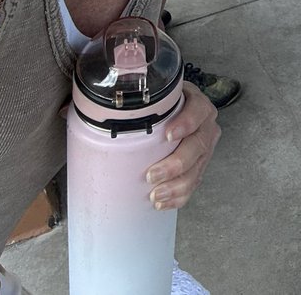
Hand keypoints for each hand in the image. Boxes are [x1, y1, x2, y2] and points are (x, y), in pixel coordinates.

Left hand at [145, 82, 220, 210]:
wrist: (178, 116)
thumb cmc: (160, 108)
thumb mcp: (154, 97)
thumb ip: (135, 99)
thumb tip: (95, 105)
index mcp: (196, 105)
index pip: (197, 110)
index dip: (186, 122)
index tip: (168, 135)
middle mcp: (205, 125)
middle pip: (198, 145)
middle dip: (175, 163)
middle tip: (152, 175)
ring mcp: (205, 147)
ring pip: (197, 168)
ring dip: (177, 185)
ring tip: (156, 195)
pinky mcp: (200, 165)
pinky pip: (194, 183)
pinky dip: (179, 196)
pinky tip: (163, 203)